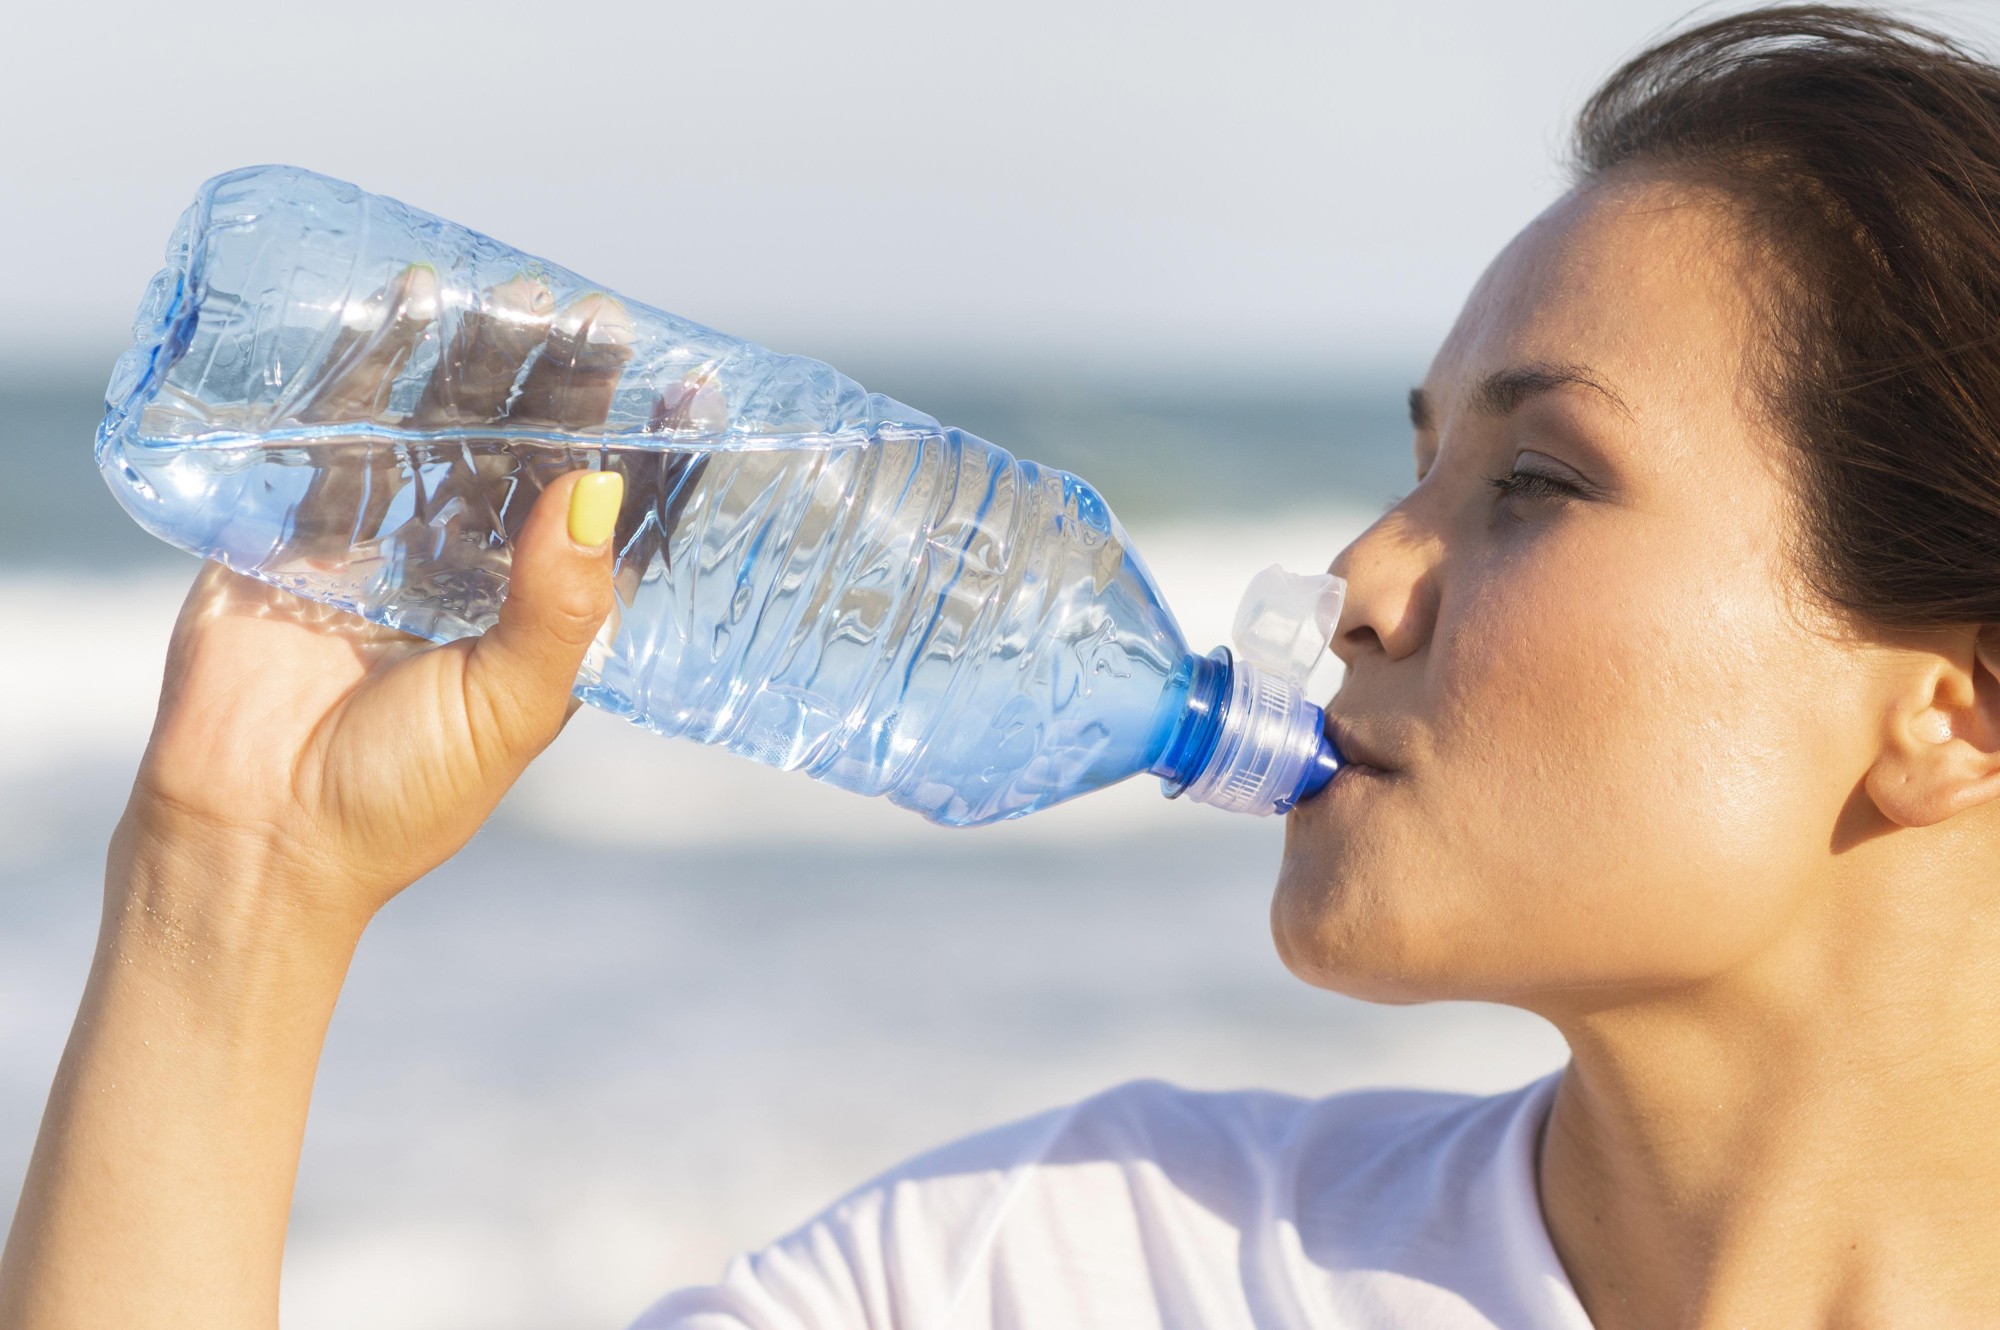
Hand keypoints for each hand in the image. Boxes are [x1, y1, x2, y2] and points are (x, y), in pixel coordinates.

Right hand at [118, 267, 633, 934]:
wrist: (254, 840)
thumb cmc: (400, 796)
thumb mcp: (508, 707)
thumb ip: (557, 604)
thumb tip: (604, 488)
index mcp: (541, 620)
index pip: (611, 519)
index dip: (653, 455)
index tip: (696, 387)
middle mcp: (475, 573)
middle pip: (532, 456)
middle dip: (565, 386)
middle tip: (597, 316)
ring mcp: (389, 547)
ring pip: (447, 434)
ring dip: (480, 364)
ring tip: (517, 297)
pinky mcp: (302, 533)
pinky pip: (344, 439)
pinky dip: (370, 373)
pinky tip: (405, 307)